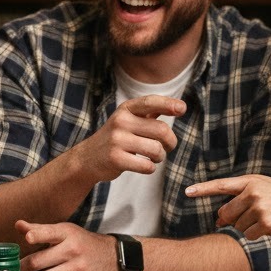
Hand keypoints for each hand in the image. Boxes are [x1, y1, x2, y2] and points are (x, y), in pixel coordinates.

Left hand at [16, 219, 119, 270]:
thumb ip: (41, 230)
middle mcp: (73, 250)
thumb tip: (18, 225)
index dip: (37, 235)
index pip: (49, 232)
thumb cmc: (82, 242)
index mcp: (67, 233)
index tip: (27, 239)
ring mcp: (79, 269)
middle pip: (39, 262)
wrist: (113, 257)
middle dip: (21, 269)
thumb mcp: (65, 231)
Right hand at [69, 95, 183, 184]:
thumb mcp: (128, 120)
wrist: (87, 158)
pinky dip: (151, 168)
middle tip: (168, 147)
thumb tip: (179, 105)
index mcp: (126, 109)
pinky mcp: (115, 159)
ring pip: (156, 149)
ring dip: (160, 157)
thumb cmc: (116, 138)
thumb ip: (150, 112)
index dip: (168, 104)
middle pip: (161, 130)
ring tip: (154, 157)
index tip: (182, 109)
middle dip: (170, 142)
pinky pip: (147, 165)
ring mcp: (117, 140)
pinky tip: (145, 166)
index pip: (150, 102)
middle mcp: (120, 121)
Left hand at [184, 174, 270, 237]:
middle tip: (254, 216)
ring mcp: (259, 207)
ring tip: (268, 218)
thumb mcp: (262, 192)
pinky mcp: (266, 222)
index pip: (221, 185)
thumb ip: (239, 201)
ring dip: (250, 227)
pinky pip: (249, 235)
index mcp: (250, 181)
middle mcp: (253, 192)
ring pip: (238, 226)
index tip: (187, 192)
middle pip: (226, 213)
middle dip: (235, 219)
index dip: (203, 189)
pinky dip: (258, 235)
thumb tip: (217, 221)